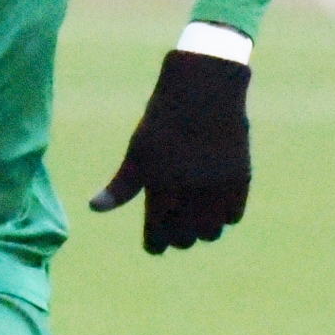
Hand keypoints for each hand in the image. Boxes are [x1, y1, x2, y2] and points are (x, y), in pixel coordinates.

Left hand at [88, 49, 251, 253]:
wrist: (204, 91)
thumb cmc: (163, 122)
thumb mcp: (137, 153)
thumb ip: (120, 187)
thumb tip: (94, 208)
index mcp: (160, 191)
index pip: (158, 239)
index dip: (155, 243)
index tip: (154, 242)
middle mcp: (190, 196)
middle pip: (185, 240)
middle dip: (177, 238)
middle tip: (174, 227)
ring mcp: (217, 189)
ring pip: (211, 233)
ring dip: (202, 230)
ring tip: (195, 218)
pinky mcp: (240, 180)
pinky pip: (233, 217)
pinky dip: (224, 216)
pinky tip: (214, 205)